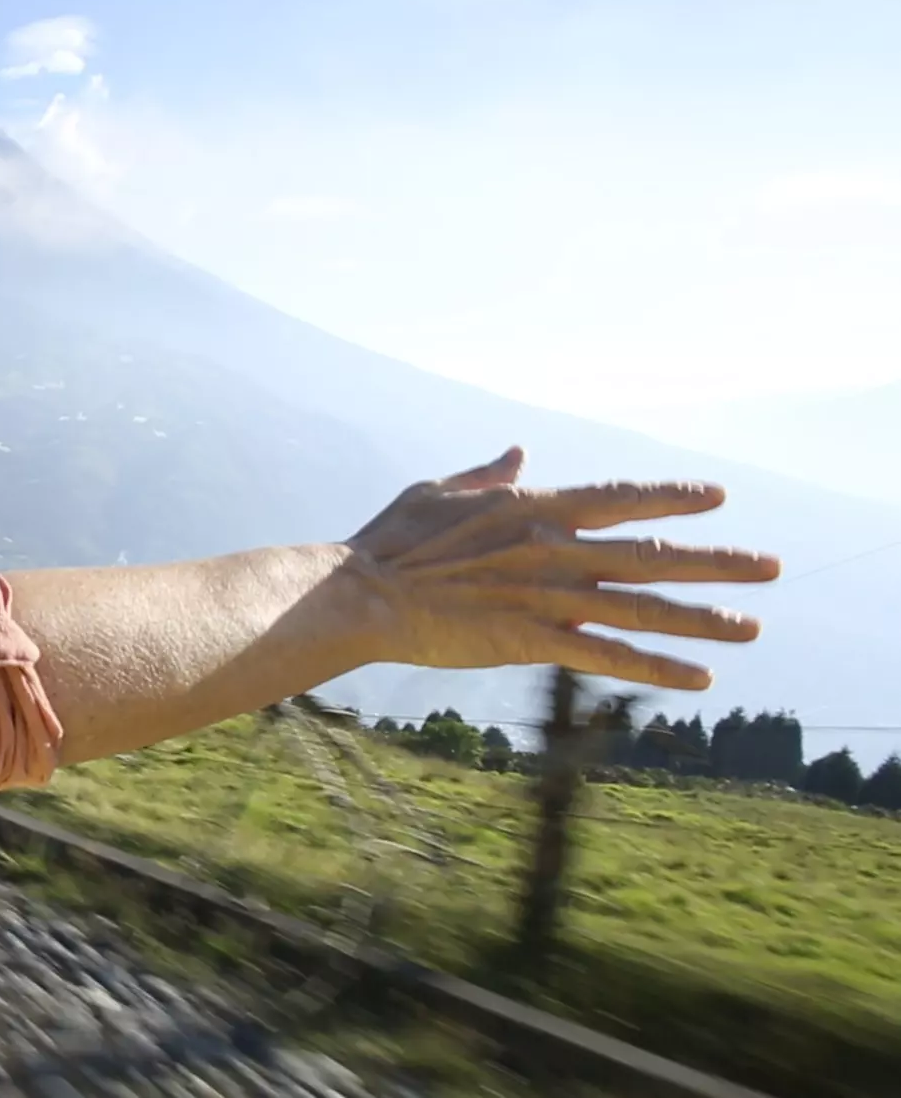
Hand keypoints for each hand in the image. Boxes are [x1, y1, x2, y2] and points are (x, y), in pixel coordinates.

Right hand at [342, 446, 781, 689]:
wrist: (360, 593)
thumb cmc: (389, 542)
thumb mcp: (437, 490)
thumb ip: (486, 475)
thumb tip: (519, 451)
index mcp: (533, 509)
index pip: (620, 499)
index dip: (672, 498)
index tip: (717, 499)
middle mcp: (553, 548)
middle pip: (651, 556)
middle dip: (717, 562)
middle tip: (770, 567)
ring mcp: (546, 596)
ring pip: (642, 608)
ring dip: (702, 619)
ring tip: (751, 625)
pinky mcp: (531, 639)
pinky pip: (607, 656)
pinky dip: (657, 669)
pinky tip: (698, 679)